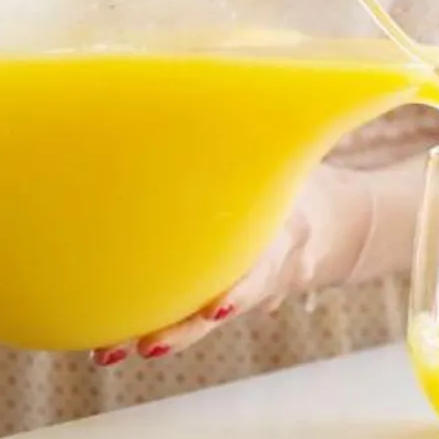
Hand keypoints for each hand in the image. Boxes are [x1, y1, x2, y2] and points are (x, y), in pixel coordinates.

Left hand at [92, 165, 377, 365]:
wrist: (332, 225)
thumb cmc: (296, 180)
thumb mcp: (293, 159)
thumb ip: (258, 143)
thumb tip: (211, 85)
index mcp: (290, 229)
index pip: (268, 262)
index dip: (245, 287)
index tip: (219, 305)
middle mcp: (267, 269)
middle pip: (226, 306)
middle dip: (186, 328)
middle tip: (146, 343)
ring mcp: (245, 291)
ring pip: (200, 322)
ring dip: (157, 336)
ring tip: (106, 353)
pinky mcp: (223, 300)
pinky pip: (189, 318)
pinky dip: (152, 328)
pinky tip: (106, 345)